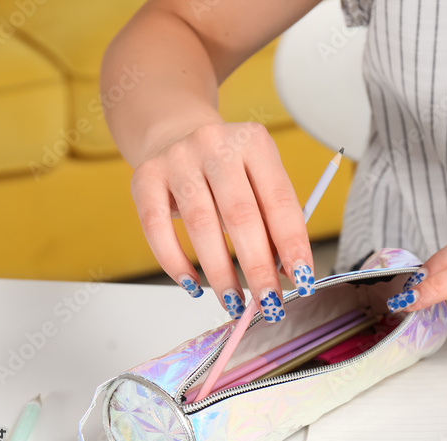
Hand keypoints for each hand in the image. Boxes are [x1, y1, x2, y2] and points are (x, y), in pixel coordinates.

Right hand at [130, 121, 313, 321]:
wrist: (176, 134)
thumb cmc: (228, 170)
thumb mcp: (259, 182)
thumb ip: (273, 221)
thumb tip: (285, 272)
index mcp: (255, 143)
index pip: (280, 200)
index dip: (292, 244)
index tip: (302, 279)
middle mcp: (215, 144)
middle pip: (240, 215)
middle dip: (258, 267)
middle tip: (268, 301)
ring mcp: (177, 158)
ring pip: (201, 225)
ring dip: (220, 272)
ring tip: (234, 301)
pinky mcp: (144, 177)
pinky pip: (156, 228)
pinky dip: (175, 262)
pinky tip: (192, 284)